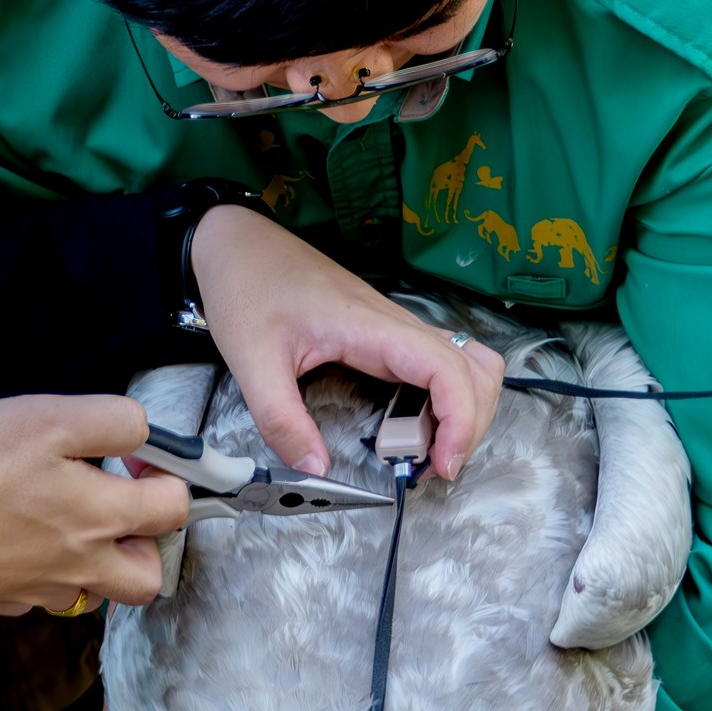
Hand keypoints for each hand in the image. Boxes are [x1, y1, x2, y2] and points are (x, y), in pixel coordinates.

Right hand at [0, 395, 188, 611]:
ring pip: (96, 592)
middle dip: (147, 542)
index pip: (174, 508)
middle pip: (147, 577)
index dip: (169, 476)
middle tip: (117, 504)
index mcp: (102, 517)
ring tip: (70, 522)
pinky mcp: (5, 599)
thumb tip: (143, 434)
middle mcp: (82, 564)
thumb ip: (111, 422)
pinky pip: (43, 594)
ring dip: (98, 562)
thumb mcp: (48, 417)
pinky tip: (20, 540)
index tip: (139, 459)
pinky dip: (45, 572)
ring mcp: (42, 589)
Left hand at [191, 206, 503, 479]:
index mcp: (371, 327)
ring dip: (463, 409)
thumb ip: (282, 420)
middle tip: (433, 466)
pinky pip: (437, 363)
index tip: (443, 462)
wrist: (238, 242)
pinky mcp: (384, 332)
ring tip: (427, 449)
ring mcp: (393, 327)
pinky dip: (443, 397)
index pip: (448, 369)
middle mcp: (394, 324)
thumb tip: (315, 467)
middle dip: (469, 424)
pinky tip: (412, 423)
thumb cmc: (247, 285)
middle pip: (473, 370)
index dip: (461, 420)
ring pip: (464, 364)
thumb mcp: (253, 361)